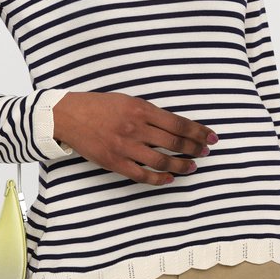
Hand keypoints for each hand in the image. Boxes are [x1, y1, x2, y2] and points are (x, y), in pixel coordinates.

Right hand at [52, 91, 217, 185]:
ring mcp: (125, 146)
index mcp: (140, 109)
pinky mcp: (114, 162)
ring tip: (192, 167)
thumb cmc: (98, 106)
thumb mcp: (126, 100)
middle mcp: (135, 128)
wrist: (68, 116)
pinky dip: (159, 178)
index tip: (211, 137)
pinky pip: (142, 175)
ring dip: (181, 165)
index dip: (198, 132)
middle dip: (194, 148)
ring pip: (162, 161)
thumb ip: (148, 113)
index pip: (178, 123)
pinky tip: (169, 178)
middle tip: (205, 152)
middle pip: (174, 142)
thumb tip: (173, 125)